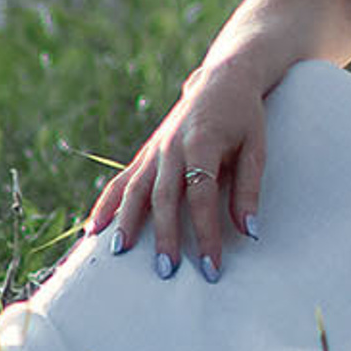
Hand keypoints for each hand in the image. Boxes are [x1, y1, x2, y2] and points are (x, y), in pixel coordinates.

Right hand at [85, 63, 269, 281]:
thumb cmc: (243, 117)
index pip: (202, 196)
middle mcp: (171, 147)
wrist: (223, 80)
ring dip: (126, 222)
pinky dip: (105, 205)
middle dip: (164, 236)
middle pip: (164, 197)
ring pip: (134, 190)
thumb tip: (248, 231)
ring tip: (118, 253)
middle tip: (166, 270)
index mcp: (202, 143)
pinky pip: (120, 181)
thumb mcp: (256, 148)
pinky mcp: (145, 154)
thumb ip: (249, 189)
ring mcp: (154, 151)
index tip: (212, 265)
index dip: (206, 232)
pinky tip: (94, 230)